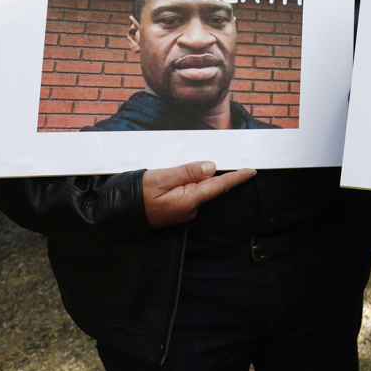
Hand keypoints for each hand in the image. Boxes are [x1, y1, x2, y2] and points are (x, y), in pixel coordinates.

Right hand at [142, 161, 256, 227]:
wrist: (118, 212)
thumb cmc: (137, 194)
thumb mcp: (161, 178)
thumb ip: (188, 172)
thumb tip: (211, 167)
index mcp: (189, 201)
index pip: (219, 186)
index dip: (237, 177)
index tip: (252, 170)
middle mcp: (191, 209)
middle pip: (211, 187)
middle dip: (218, 174)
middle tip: (224, 158)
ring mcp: (185, 211)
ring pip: (200, 189)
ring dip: (201, 178)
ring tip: (193, 167)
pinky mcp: (179, 209)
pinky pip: (192, 193)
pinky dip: (193, 183)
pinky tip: (185, 176)